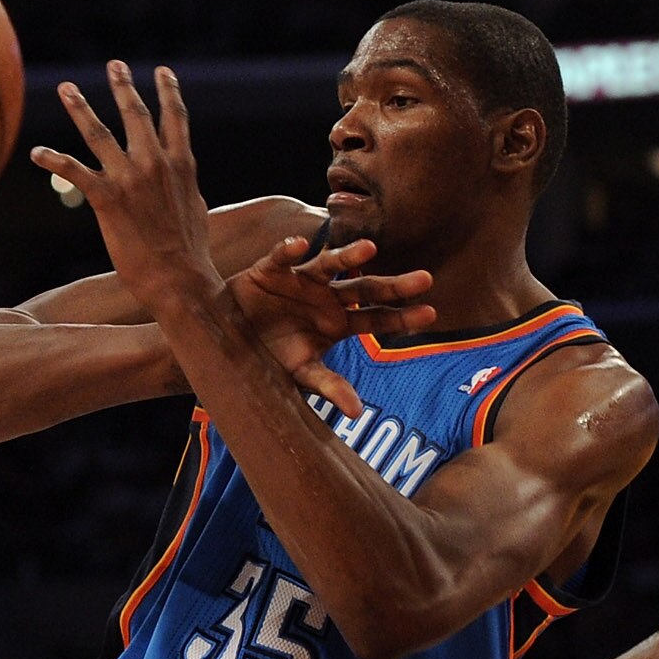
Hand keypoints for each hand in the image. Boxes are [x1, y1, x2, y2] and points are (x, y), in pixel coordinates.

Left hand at [30, 63, 217, 314]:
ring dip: (80, 108)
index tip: (163, 71)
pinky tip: (36, 152)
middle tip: (114, 65)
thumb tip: (185, 181)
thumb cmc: (191, 253)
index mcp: (181, 165)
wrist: (180, 280)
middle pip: (137, 115)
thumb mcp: (196, 210)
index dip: (169, 92)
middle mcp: (156, 164)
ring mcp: (130, 178)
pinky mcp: (107, 198)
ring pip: (100, 134)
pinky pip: (74, 172)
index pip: (176, 118)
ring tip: (67, 88)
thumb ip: (186, 188)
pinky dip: (53, 160)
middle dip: (123, 87)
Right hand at [228, 234, 436, 416]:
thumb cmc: (269, 359)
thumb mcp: (300, 374)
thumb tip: (357, 412)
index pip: (377, 319)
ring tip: (369, 249)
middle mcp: (326, 298)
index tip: (431, 314)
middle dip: (393, 285)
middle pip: (365, 288)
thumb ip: (328, 386)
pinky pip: (280, 257)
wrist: (228, 345)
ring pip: (329, 265)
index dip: (402, 316)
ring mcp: (300, 281)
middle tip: (425, 280)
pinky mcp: (270, 270)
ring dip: (348, 256)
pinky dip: (287, 251)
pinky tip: (298, 246)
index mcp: (338, 323)